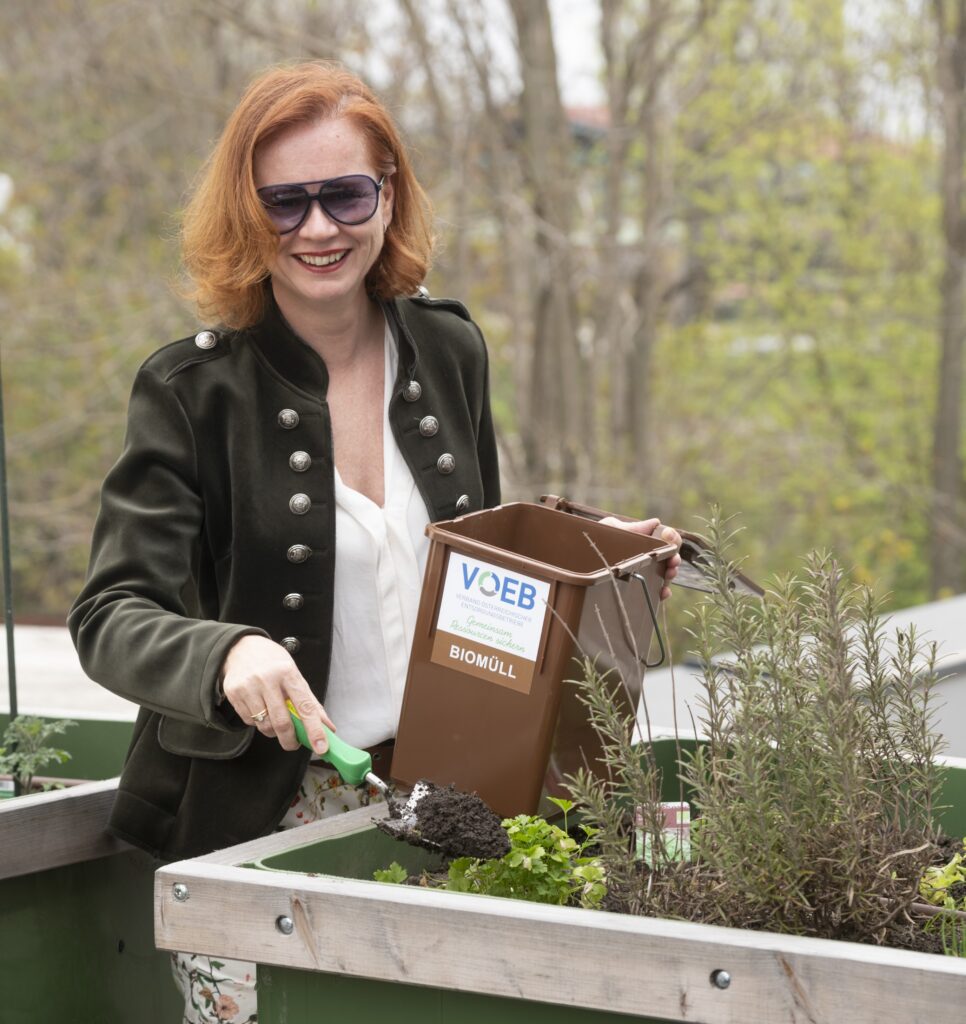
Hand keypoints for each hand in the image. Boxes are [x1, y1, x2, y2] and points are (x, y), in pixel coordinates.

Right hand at [220, 635, 334, 753]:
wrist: (241, 648)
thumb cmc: (274, 663)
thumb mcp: (295, 675)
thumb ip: (310, 702)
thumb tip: (328, 727)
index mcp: (288, 673)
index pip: (305, 707)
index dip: (314, 730)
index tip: (321, 748)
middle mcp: (267, 679)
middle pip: (281, 722)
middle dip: (290, 740)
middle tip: (294, 744)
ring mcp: (248, 687)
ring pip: (264, 725)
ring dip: (273, 731)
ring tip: (275, 720)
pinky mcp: (233, 694)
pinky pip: (249, 721)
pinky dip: (258, 723)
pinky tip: (260, 709)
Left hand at [599, 516, 681, 599]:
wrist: (574, 554)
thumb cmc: (593, 538)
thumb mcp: (611, 529)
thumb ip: (633, 528)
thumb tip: (657, 522)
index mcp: (642, 539)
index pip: (665, 539)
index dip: (673, 541)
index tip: (672, 544)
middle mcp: (645, 555)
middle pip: (668, 558)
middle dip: (674, 561)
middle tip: (672, 564)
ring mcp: (641, 571)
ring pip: (663, 574)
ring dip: (670, 576)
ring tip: (667, 577)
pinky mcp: (634, 587)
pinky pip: (652, 590)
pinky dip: (660, 592)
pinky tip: (662, 593)